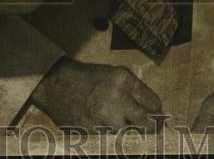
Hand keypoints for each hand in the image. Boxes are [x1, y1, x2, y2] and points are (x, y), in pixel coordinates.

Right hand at [30, 58, 163, 130]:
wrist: (55, 84)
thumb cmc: (86, 77)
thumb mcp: (112, 75)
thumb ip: (131, 90)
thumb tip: (152, 109)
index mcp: (124, 80)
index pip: (152, 102)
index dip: (157, 111)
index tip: (158, 116)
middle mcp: (118, 98)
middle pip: (146, 122)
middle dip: (151, 127)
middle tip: (153, 129)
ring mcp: (105, 117)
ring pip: (129, 133)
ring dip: (129, 132)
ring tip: (124, 125)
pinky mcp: (94, 132)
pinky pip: (112, 139)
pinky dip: (112, 136)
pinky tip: (107, 128)